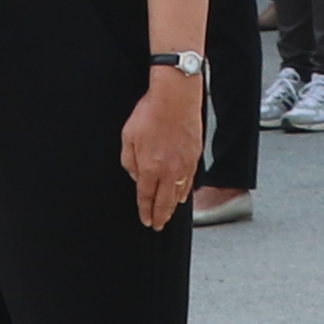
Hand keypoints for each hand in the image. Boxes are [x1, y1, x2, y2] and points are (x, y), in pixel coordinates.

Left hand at [119, 69, 199, 227]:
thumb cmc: (150, 113)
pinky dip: (185, 192)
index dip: (145, 211)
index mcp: (149, 167)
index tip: (146, 220)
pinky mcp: (195, 156)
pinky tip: (182, 195)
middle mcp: (168, 171)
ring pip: (179, 194)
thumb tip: (135, 176)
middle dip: (160, 216)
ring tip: (168, 214)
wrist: (176, 97)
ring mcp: (184, 165)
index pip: (146, 197)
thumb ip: (129, 161)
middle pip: (164, 202)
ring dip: (172, 207)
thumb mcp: (128, 136)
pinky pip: (190, 181)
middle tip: (157, 226)